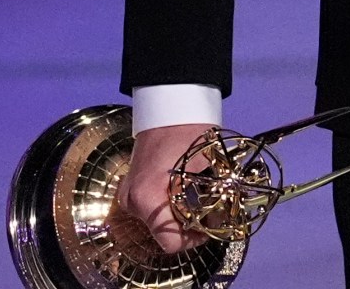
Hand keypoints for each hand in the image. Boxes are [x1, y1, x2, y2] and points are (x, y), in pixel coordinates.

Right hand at [116, 122, 212, 257]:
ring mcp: (128, 197)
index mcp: (148, 198)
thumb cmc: (190, 132)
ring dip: (179, 217)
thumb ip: (212, 200)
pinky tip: (183, 193)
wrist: (168, 107)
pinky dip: (169, 207)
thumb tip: (222, 223)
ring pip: (158, 222)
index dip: (194, 238)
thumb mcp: (208, 167)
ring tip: (198, 200)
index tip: (211, 226)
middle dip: (188, 227)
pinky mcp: (130, 189)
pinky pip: (152, 209)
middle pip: (164, 233)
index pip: (170, 242)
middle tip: (209, 212)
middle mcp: (132, 202)